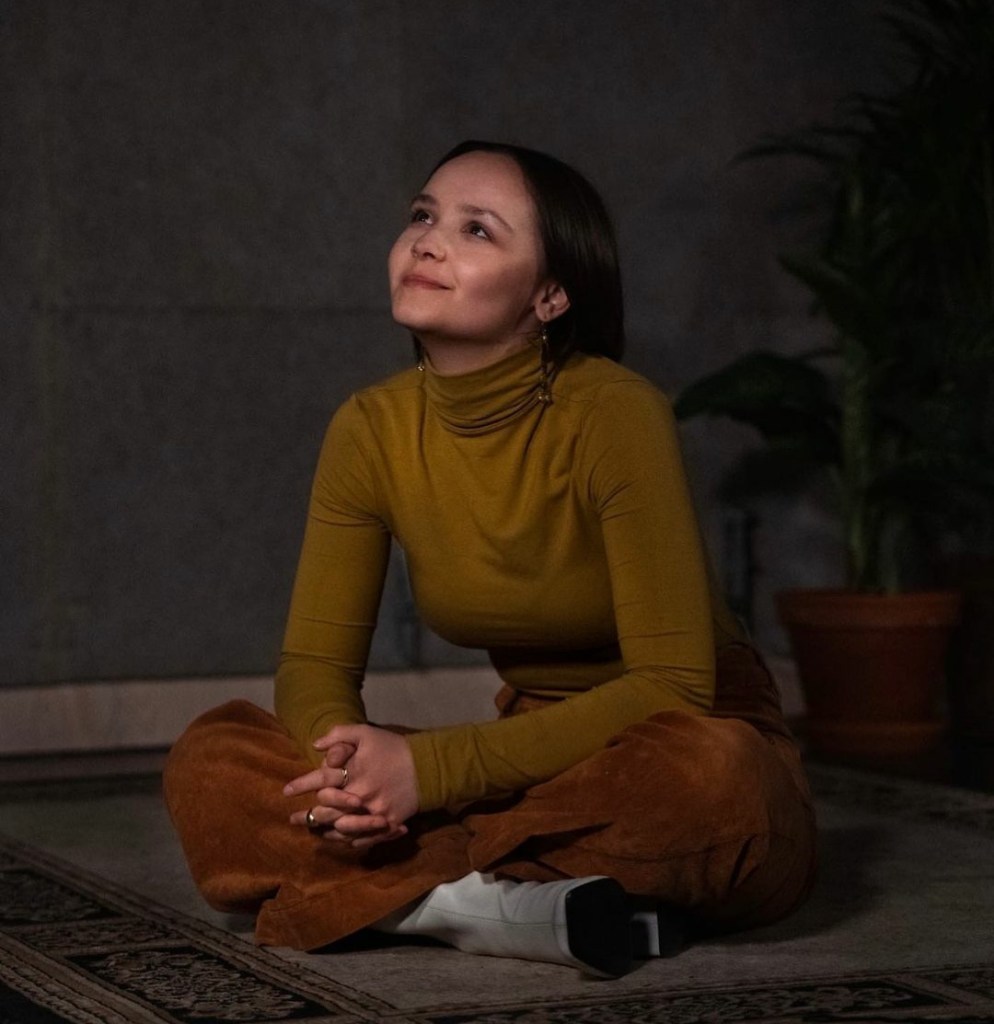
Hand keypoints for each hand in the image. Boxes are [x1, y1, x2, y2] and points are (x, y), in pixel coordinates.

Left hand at [284, 725, 418, 848]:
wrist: (426, 766)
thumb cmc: (393, 747)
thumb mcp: (366, 732)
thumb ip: (339, 734)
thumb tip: (316, 745)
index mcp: (353, 772)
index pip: (319, 780)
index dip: (300, 785)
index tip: (285, 792)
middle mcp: (359, 795)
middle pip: (325, 811)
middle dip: (306, 816)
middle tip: (293, 819)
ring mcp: (372, 813)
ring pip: (341, 828)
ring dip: (323, 830)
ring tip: (312, 830)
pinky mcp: (386, 824)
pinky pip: (362, 838)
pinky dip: (347, 839)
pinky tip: (337, 837)